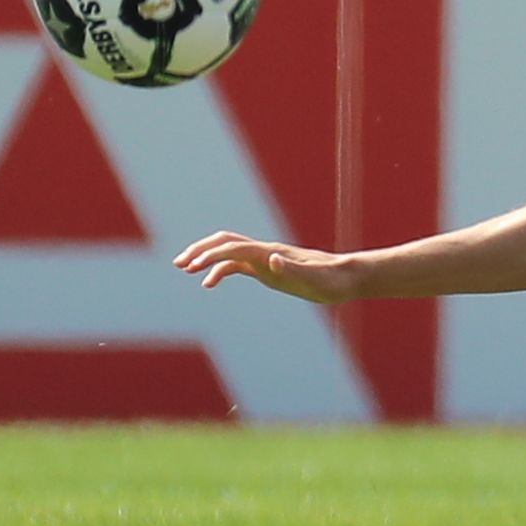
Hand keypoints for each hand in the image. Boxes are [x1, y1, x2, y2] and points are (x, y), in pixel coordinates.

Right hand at [176, 231, 359, 301]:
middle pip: (225, 242)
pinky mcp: (268, 270)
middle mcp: (265, 252)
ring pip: (228, 252)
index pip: (234, 249)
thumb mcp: (314, 278)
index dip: (211, 256)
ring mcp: (265, 260)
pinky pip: (237, 266)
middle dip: (200, 250)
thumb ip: (293, 269)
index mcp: (271, 253)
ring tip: (184, 268)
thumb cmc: (331, 279)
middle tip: (179, 263)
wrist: (346, 277)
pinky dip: (219, 271)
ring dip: (205, 257)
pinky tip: (208, 283)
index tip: (191, 267)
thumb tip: (271, 259)